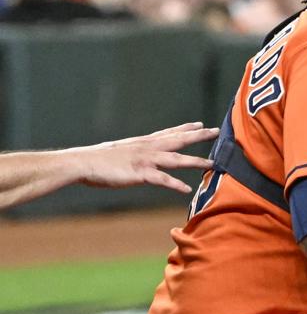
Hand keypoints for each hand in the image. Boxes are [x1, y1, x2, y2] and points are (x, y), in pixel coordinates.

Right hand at [73, 122, 217, 195]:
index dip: (185, 129)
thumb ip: (132, 153)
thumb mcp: (119, 151)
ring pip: (177, 159)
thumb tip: (135, 157)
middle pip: (179, 140)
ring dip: (196, 161)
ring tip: (212, 164)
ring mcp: (145, 160)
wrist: (82, 163)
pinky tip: (187, 189)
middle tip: (217, 131)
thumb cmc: (97, 160)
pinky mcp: (139, 174)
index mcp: (142, 143)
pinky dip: (175, 184)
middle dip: (199, 136)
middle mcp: (147, 148)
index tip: (199, 124)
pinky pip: (162, 180)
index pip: (168, 133)